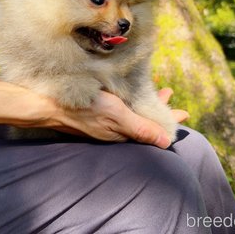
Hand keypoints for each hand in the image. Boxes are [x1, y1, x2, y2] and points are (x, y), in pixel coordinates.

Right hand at [46, 88, 188, 148]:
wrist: (50, 106)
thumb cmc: (84, 109)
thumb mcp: (116, 115)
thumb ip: (140, 128)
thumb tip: (165, 143)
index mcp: (124, 132)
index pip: (153, 130)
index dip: (168, 121)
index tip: (184, 113)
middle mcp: (116, 129)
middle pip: (144, 120)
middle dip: (158, 109)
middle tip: (170, 97)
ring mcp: (106, 122)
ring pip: (133, 114)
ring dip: (146, 103)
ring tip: (157, 93)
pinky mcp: (97, 115)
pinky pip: (121, 110)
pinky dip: (131, 102)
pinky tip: (130, 95)